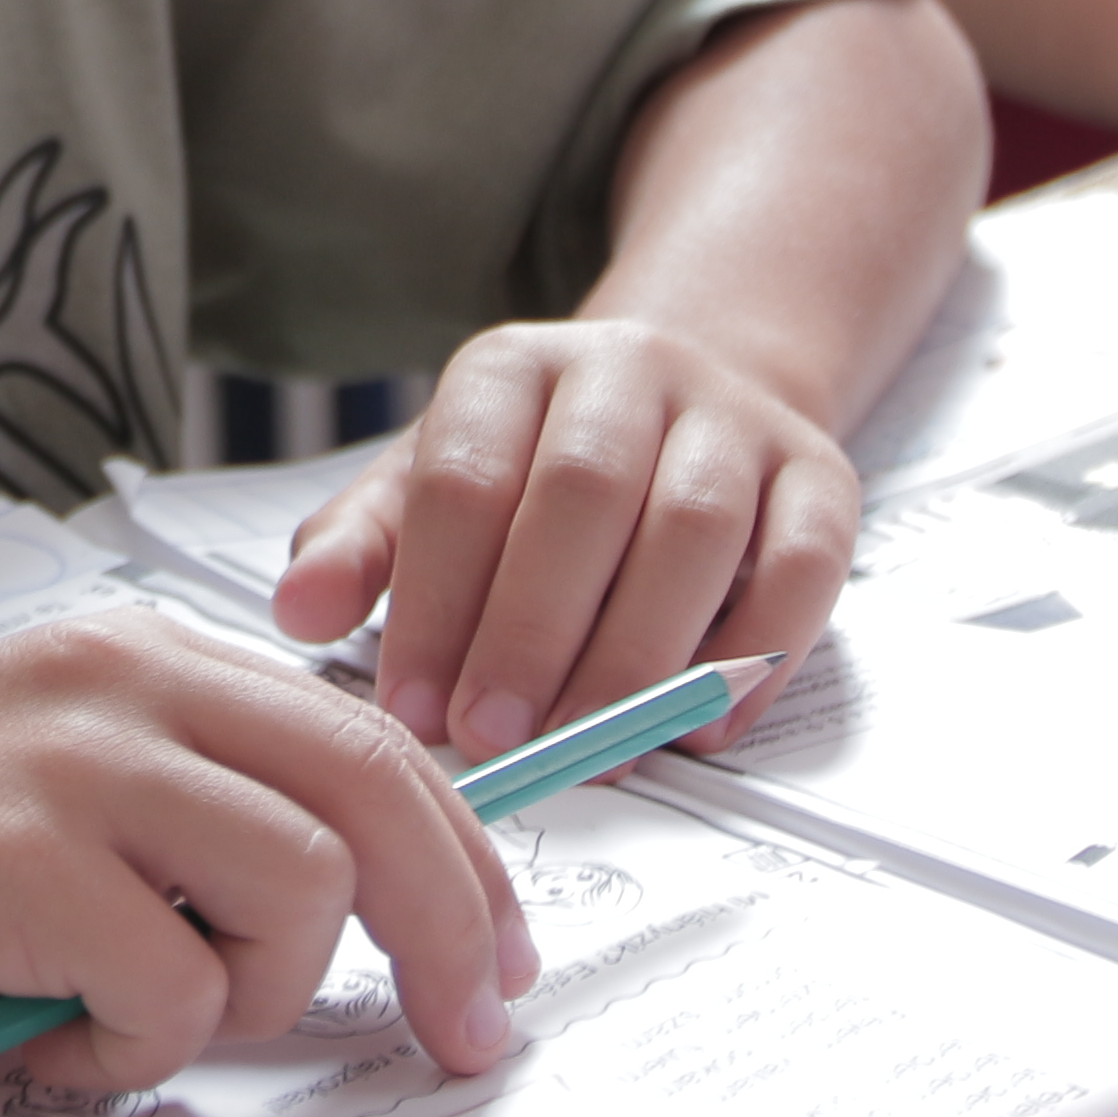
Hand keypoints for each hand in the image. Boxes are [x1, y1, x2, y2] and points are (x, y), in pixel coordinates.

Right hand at [0, 607, 530, 1093]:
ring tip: (131, 1017)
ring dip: (246, 995)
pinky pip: (176, 988)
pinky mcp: (19, 857)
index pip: (366, 734)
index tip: (493, 951)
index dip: (460, 854)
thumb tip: (363, 889)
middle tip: (464, 1031)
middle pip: (374, 788)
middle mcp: (118, 677)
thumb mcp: (57, 777)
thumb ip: (189, 799)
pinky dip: (130, 1049)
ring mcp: (70, 758)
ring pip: (298, 889)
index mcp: (139, 652)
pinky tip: (41, 1033)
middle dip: (451, 926)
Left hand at [273, 318, 853, 765]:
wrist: (682, 397)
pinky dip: (753, 656)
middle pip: (582, 494)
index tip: (414, 708)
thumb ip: (363, 548)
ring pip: (695, 528)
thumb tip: (297, 613)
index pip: (464, 475)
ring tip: (588, 750)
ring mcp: (733, 420)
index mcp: (513, 366)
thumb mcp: (431, 484)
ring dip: (637, 655)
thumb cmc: (534, 470)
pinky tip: (698, 727)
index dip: (436, 600)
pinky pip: (802, 567)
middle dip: (531, 632)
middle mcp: (628, 370)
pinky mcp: (820, 479)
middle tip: (495, 739)